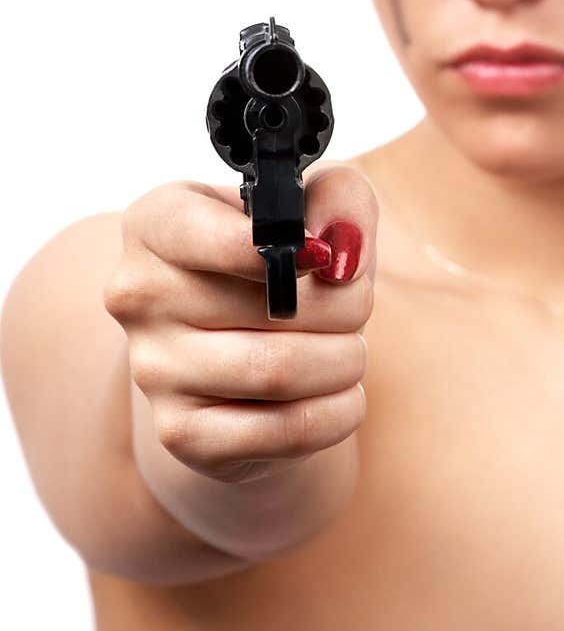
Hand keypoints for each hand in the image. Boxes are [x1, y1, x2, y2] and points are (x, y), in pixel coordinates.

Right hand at [102, 165, 375, 484]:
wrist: (244, 356)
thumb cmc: (284, 266)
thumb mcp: (314, 209)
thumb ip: (341, 197)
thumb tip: (341, 250)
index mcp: (157, 221)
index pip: (213, 234)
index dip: (288, 250)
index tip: (325, 258)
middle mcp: (140, 294)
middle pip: (276, 307)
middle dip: (347, 307)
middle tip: (356, 305)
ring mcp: (153, 369)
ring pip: (281, 370)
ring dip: (345, 361)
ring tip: (349, 350)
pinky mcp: (181, 433)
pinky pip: (285, 430)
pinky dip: (337, 412)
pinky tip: (339, 394)